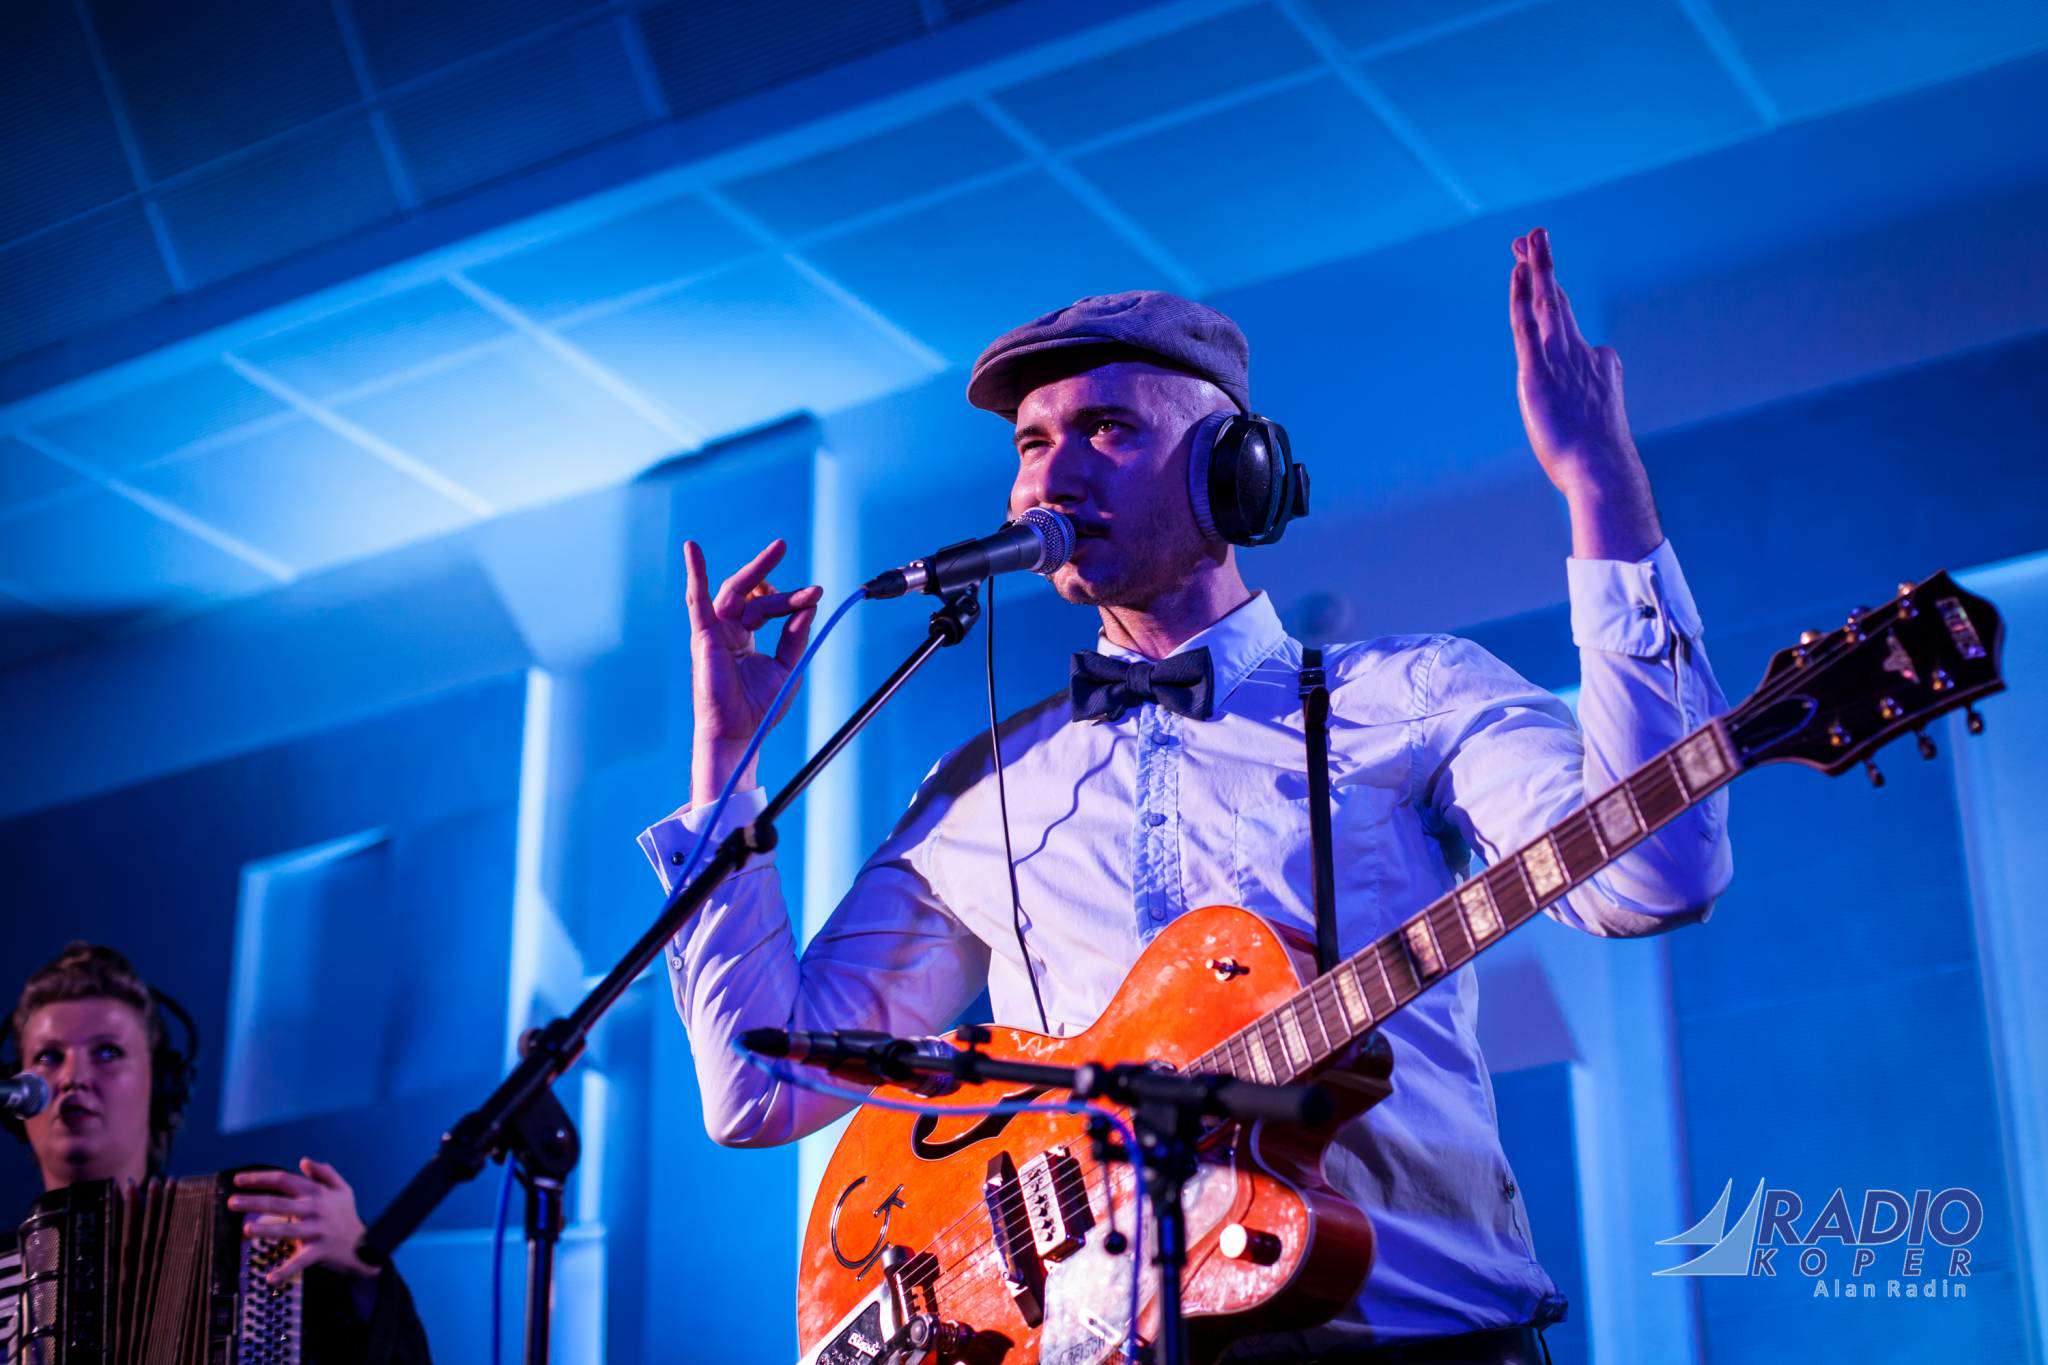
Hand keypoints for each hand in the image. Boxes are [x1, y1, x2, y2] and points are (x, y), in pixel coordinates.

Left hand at [230, 1158, 379, 1282]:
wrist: (367, 1244)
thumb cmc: (348, 1216)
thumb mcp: (343, 1189)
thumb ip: (325, 1173)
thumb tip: (303, 1161)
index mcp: (317, 1192)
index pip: (284, 1180)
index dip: (261, 1178)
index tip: (238, 1180)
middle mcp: (316, 1209)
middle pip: (280, 1202)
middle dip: (254, 1201)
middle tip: (232, 1202)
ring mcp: (318, 1230)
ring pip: (289, 1229)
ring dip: (267, 1229)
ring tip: (246, 1229)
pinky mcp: (321, 1251)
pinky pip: (301, 1261)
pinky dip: (286, 1271)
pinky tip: (270, 1278)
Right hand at [685, 538, 823, 805]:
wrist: (740, 733)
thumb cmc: (759, 707)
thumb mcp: (787, 665)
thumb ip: (796, 635)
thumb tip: (810, 604)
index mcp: (745, 638)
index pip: (767, 607)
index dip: (792, 599)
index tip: (816, 593)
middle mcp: (728, 631)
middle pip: (750, 593)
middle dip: (766, 569)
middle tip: (782, 545)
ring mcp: (714, 632)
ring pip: (735, 593)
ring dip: (755, 570)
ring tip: (776, 549)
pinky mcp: (703, 637)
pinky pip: (697, 600)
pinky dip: (696, 573)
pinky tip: (693, 549)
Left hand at [1510, 227, 1660, 560]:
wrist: (1601, 469)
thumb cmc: (1599, 459)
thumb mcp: (1599, 427)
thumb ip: (1597, 413)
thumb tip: (1604, 421)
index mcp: (1601, 366)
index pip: (1573, 332)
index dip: (1556, 304)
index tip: (1542, 280)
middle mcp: (1583, 353)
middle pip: (1560, 301)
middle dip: (1546, 265)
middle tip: (1534, 234)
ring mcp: (1561, 359)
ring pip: (1547, 302)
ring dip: (1537, 266)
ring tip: (1527, 237)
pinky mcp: (1538, 371)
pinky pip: (1527, 324)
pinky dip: (1523, 296)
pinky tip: (1518, 272)